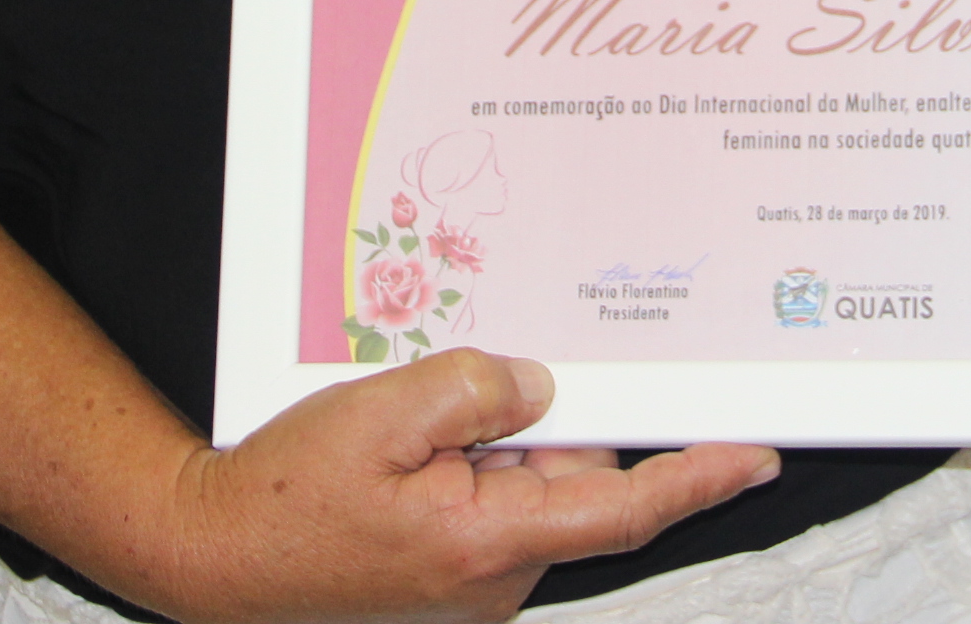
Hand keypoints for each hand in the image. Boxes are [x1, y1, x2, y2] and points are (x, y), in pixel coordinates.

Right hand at [154, 350, 775, 623]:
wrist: (211, 560)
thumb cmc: (284, 499)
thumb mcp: (379, 413)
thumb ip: (473, 388)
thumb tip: (538, 386)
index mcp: (490, 541)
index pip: (627, 507)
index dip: (699, 478)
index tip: (759, 453)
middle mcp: (496, 578)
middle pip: (570, 480)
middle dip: (542, 425)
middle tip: (473, 390)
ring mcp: (473, 585)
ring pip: (524, 488)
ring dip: (491, 446)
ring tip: (404, 427)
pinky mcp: (448, 578)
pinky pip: (486, 504)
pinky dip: (462, 468)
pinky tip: (398, 451)